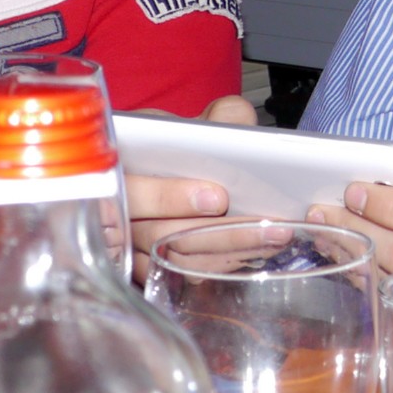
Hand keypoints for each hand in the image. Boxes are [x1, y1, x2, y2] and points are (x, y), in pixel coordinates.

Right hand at [122, 95, 254, 273]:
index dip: (170, 198)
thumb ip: (217, 116)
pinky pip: (187, 276)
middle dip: (219, 233)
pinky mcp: (152, 269)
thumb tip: (235, 119)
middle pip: (163, 236)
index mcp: (120, 170)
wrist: (162, 172)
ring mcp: (134, 248)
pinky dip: (223, 265)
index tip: (217, 197)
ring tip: (273, 236)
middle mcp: (120, 215)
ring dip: (230, 251)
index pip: (134, 192)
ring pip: (179, 261)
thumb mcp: (188, 124)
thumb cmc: (171, 148)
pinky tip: (256, 251)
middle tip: (262, 225)